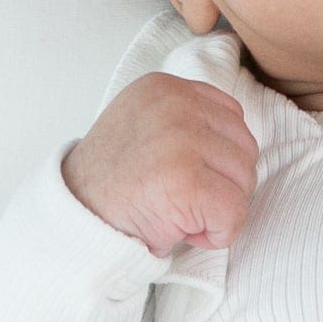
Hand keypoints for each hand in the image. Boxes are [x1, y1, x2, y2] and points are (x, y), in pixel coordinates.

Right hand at [61, 72, 258, 255]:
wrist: (77, 217)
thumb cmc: (113, 183)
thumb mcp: (143, 126)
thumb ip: (185, 121)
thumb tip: (233, 142)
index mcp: (165, 87)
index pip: (231, 116)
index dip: (219, 156)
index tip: (190, 175)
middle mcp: (176, 105)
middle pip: (245, 148)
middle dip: (225, 183)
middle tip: (187, 201)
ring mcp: (182, 141)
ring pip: (244, 180)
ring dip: (222, 208)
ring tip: (183, 213)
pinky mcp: (187, 182)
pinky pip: (234, 213)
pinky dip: (218, 233)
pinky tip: (187, 232)